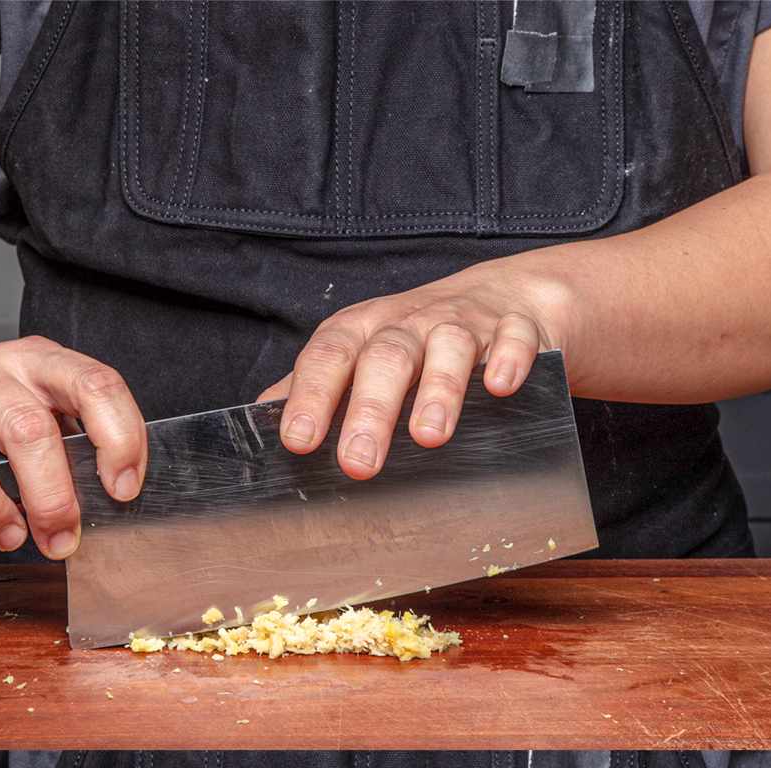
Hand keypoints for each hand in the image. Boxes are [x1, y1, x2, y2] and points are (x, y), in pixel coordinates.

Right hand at [0, 338, 147, 558]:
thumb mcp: (49, 405)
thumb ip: (82, 440)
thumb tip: (114, 494)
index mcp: (37, 363)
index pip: (93, 385)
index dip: (117, 439)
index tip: (121, 490)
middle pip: (26, 427)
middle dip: (51, 497)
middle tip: (60, 538)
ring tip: (7, 535)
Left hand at [259, 264, 569, 477]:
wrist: (504, 301)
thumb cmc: (417, 341)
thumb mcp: (360, 355)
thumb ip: (314, 387)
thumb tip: (255, 423)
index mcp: (362, 333)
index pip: (328, 359)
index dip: (310, 398)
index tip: (297, 442)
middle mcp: (408, 324)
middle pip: (384, 358)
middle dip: (370, 411)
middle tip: (359, 463)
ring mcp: (463, 324)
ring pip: (447, 347)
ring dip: (438, 390)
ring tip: (429, 437)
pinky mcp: (515, 330)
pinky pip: (514, 340)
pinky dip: (508, 360)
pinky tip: (500, 386)